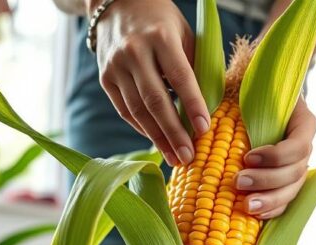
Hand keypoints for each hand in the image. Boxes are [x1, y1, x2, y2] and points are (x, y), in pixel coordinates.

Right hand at [93, 0, 210, 165]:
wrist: (118, 4)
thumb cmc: (161, 22)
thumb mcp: (184, 34)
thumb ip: (195, 67)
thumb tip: (210, 106)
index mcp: (160, 37)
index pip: (180, 77)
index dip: (193, 104)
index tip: (204, 129)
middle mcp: (134, 52)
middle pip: (155, 100)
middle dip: (174, 133)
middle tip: (188, 157)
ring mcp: (115, 66)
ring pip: (138, 110)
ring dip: (158, 138)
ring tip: (175, 158)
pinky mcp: (105, 79)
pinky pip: (125, 111)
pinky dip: (142, 129)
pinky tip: (158, 142)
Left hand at [237, 98, 315, 218]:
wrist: (250, 94)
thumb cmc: (246, 88)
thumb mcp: (243, 87)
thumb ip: (234, 102)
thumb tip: (203, 127)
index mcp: (302, 123)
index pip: (299, 145)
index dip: (276, 156)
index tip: (247, 157)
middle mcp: (303, 147)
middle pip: (296, 172)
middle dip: (268, 181)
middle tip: (238, 181)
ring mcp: (296, 166)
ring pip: (292, 190)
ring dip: (270, 200)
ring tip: (246, 206)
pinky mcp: (284, 182)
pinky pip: (284, 201)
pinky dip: (271, 210)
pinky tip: (254, 215)